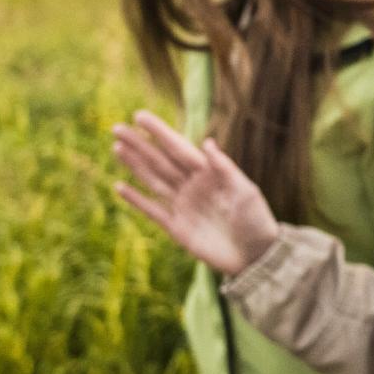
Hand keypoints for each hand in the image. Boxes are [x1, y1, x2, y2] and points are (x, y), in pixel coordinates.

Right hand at [111, 111, 279, 275]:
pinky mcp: (177, 228)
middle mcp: (193, 186)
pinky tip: (120, 186)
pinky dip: (136, 199)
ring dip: (135, 165)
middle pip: (161, 161)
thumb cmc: (256, 220)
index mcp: (210, 173)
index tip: (139, 116)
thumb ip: (224, 168)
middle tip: (117, 127)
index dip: (159, 132)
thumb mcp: (245, 192)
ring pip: (153, 180)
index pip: (179, 148)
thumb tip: (207, 142)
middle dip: (139, 145)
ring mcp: (183, 206)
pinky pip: (153, 210)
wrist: (256, 256)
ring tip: (117, 147)